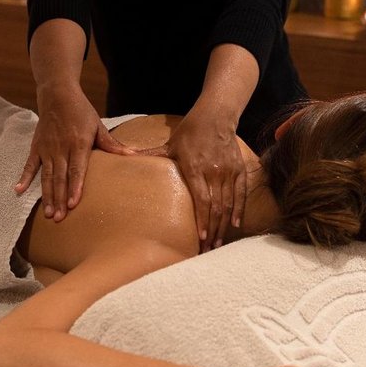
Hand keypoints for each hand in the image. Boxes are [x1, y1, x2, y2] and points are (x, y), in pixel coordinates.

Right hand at [15, 84, 129, 220]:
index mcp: (78, 143)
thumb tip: (132, 156)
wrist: (58, 95)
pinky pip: (29, 165)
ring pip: (46, 176)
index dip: (75, 187)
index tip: (73, 204)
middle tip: (59, 218)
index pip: (77, 170)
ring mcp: (47, 149)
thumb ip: (112, 144)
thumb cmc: (81, 111)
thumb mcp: (98, 126)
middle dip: (59, 199)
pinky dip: (24, 178)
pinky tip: (18, 191)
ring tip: (47, 213)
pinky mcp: (36, 147)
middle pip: (60, 177)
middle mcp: (61, 148)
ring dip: (46, 195)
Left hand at [131, 110, 246, 250]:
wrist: (216, 116)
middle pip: (216, 207)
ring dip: (223, 225)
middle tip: (206, 250)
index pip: (202, 199)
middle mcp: (214, 171)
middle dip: (212, 231)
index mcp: (195, 167)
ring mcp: (228, 171)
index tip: (200, 239)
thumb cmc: (189, 132)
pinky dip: (239, 210)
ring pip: (228, 204)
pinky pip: (240, 194)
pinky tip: (234, 225)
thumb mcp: (169, 144)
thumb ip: (149, 154)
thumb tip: (124, 155)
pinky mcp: (239, 169)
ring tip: (217, 243)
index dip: (202, 220)